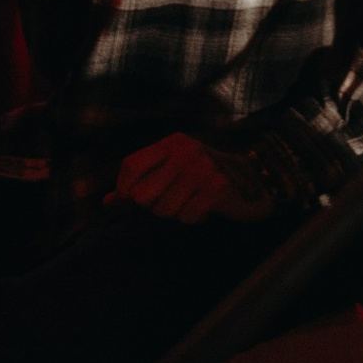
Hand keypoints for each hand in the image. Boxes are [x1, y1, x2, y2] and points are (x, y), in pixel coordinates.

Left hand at [114, 132, 254, 222]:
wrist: (255, 181)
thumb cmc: (205, 179)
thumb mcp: (172, 172)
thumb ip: (139, 185)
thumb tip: (107, 202)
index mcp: (172, 143)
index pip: (131, 165)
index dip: (124, 190)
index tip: (130, 203)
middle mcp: (187, 151)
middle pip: (143, 195)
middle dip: (153, 207)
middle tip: (172, 202)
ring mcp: (204, 168)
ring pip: (164, 210)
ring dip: (176, 214)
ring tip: (192, 202)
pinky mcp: (218, 187)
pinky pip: (186, 217)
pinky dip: (194, 218)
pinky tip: (206, 207)